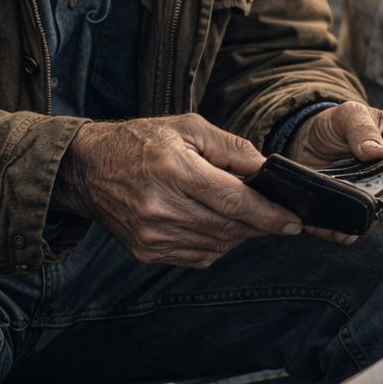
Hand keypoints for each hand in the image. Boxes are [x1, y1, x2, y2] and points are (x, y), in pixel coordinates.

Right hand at [52, 115, 303, 268]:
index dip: (270, 214)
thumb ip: (232, 148)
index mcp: (174, 170)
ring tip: (245, 216)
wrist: (88, 168)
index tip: (294, 221)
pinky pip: (197, 256)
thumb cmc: (141, 141)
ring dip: (239, 234)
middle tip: (278, 217)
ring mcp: (152, 235)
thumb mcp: (189, 127)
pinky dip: (216, 244)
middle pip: (229, 227)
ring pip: (216, 245)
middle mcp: (161, 207)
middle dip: (260, 225)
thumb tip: (267, 170)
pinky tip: (216, 225)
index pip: (234, 201)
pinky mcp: (146, 251)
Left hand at [287, 101, 382, 242]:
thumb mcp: (349, 114)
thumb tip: (375, 152)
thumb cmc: (337, 122)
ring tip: (349, 229)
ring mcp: (375, 195)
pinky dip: (344, 232)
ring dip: (368, 226)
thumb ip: (362, 128)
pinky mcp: (353, 209)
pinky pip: (353, 227)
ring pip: (382, 219)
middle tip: (380, 217)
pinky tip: (335, 231)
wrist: (306, 138)